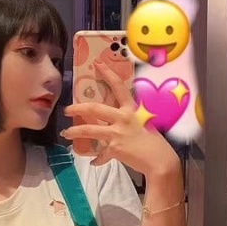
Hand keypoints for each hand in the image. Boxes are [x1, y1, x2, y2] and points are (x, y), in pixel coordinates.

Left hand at [62, 62, 180, 178]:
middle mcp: (123, 118)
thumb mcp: (145, 122)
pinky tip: (93, 161)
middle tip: (66, 110)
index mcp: (131, 109)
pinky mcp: (115, 149)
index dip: (107, 73)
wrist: (160, 160)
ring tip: (66, 133)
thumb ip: (130, 118)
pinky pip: (101, 154)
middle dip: (77, 108)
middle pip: (94, 108)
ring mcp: (117, 134)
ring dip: (75, 132)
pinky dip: (97, 159)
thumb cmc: (155, 141)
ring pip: (89, 130)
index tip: (97, 64)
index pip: (118, 86)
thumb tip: (119, 117)